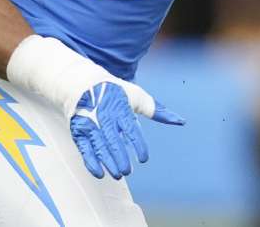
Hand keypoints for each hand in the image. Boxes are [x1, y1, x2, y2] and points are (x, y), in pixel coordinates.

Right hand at [69, 80, 184, 179]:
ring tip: (118, 174)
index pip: (131, 130)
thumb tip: (180, 121)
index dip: (137, 145)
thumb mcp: (137, 97)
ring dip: (108, 163)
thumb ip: (157, 111)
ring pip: (99, 147)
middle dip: (121, 158)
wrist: (83, 84)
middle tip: (128, 171)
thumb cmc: (116, 92)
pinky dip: (91, 163)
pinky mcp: (79, 131)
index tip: (144, 159)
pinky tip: (100, 173)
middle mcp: (104, 116)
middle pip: (113, 141)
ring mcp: (90, 124)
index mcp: (121, 108)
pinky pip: (84, 149)